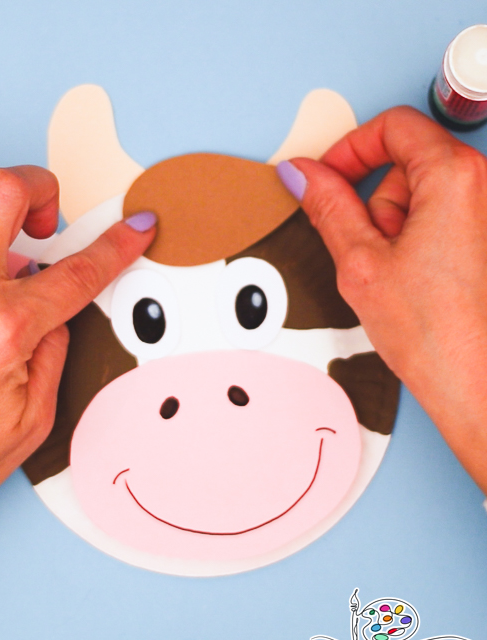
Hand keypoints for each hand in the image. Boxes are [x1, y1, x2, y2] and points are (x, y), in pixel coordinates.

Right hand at [279, 106, 486, 492]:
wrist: (477, 383)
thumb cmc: (434, 332)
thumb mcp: (360, 262)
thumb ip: (327, 206)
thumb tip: (301, 174)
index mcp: (455, 176)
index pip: (394, 126)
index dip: (350, 149)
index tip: (325, 178)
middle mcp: (484, 184)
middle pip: (407, 163)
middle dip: (376, 203)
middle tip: (370, 252)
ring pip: (422, 195)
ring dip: (395, 228)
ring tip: (397, 275)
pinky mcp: (483, 237)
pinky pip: (441, 217)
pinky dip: (416, 240)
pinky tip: (416, 280)